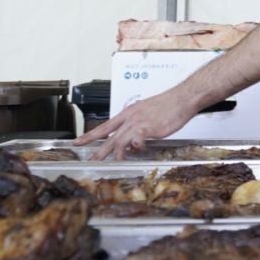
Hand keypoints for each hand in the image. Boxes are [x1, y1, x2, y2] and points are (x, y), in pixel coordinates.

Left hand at [73, 91, 194, 159]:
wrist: (181, 98)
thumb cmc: (167, 105)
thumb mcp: (146, 113)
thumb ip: (138, 128)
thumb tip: (133, 143)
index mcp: (128, 113)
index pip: (104, 125)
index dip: (90, 134)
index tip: (79, 140)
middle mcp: (130, 118)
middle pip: (108, 135)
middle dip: (98, 149)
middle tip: (90, 160)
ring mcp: (138, 122)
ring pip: (119, 140)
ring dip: (116, 153)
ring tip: (116, 162)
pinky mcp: (149, 127)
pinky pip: (137, 139)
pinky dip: (135, 146)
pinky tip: (137, 150)